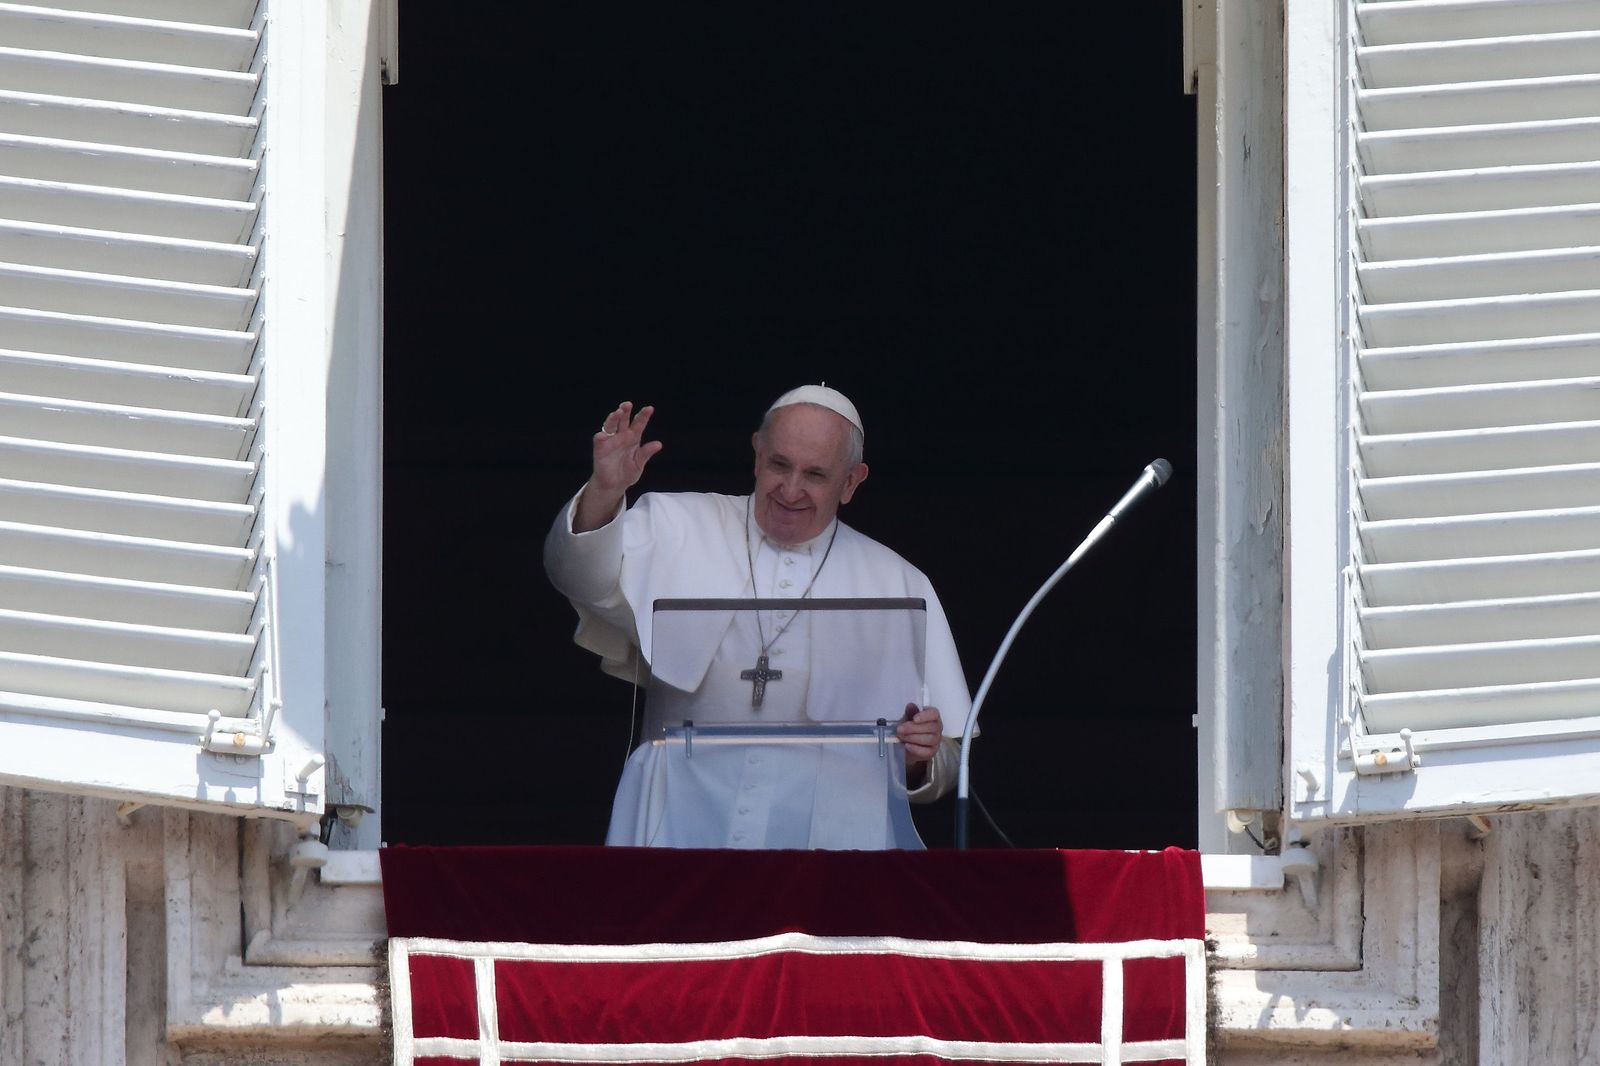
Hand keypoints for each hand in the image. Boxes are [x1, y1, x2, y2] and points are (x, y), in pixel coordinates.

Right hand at [574, 401, 662, 531]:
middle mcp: (621, 436)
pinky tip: (603, 435)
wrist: (614, 485)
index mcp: (633, 437)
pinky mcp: (600, 449)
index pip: (638, 424)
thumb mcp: (639, 463)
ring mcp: (610, 441)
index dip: (643, 416)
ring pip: (610, 425)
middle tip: (628, 404)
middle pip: (623, 420)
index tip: (649, 409)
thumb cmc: (627, 472)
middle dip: (625, 411)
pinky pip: (600, 440)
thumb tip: (659, 444)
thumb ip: (646, 453)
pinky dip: (601, 436)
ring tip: (618, 412)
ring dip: (613, 418)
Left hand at [897, 703, 942, 770]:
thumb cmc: (910, 729)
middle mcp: (938, 728)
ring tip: (901, 737)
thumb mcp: (908, 718)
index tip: (914, 719)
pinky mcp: (932, 751)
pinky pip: (927, 751)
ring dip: (913, 738)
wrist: (908, 745)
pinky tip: (907, 745)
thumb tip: (910, 706)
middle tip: (900, 729)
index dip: (925, 716)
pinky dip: (916, 749)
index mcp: (933, 716)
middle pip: (931, 727)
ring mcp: (936, 740)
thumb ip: (910, 712)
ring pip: (930, 739)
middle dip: (913, 728)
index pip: (934, 714)